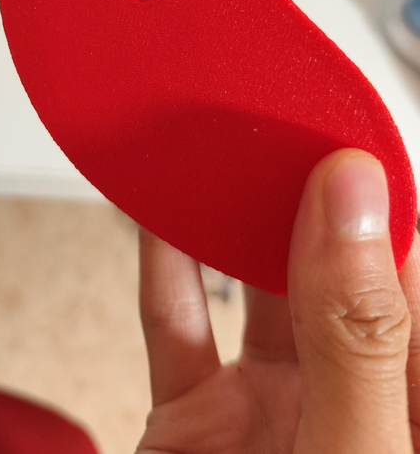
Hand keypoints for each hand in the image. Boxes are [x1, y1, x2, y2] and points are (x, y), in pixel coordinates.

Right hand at [136, 149, 419, 453]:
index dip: (372, 207)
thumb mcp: (348, 450)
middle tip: (269, 135)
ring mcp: (265, 407)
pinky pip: (175, 325)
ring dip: (230, 225)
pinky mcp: (192, 416)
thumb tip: (352, 202)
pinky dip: (163, 267)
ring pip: (248, 292)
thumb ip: (349, 332)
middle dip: (296, 201)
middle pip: (323, 275)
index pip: (400, 280)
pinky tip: (161, 216)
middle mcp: (339, 399)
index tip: (336, 145)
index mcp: (405, 411)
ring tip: (221, 160)